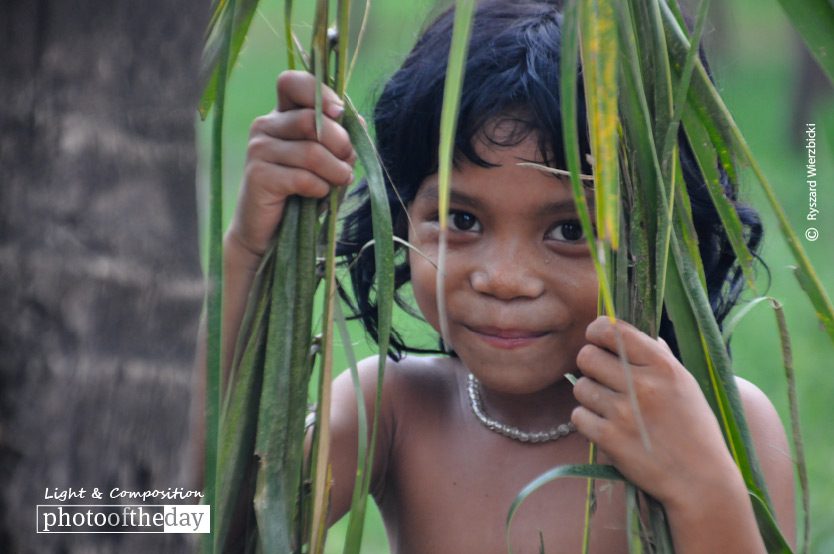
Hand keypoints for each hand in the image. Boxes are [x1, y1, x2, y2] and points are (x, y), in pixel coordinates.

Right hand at [226, 70, 356, 264]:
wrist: (270, 232)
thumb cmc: (302, 192)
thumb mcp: (327, 162)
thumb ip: (341, 139)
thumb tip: (359, 120)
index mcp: (282, 114)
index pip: (292, 82)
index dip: (319, 93)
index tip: (340, 114)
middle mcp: (265, 126)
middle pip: (311, 120)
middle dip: (341, 142)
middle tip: (349, 161)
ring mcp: (258, 150)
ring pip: (311, 151)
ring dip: (336, 170)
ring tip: (341, 181)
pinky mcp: (257, 176)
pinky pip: (302, 178)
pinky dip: (320, 188)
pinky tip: (319, 196)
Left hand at [570, 316, 741, 508]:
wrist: (700, 480)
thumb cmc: (695, 430)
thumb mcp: (686, 385)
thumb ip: (660, 357)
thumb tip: (638, 335)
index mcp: (663, 366)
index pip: (613, 330)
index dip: (597, 330)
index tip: (597, 338)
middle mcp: (642, 385)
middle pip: (586, 356)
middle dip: (590, 364)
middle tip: (602, 377)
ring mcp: (623, 412)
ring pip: (580, 386)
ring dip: (589, 394)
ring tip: (609, 406)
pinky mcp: (609, 438)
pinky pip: (578, 415)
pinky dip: (586, 420)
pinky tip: (605, 425)